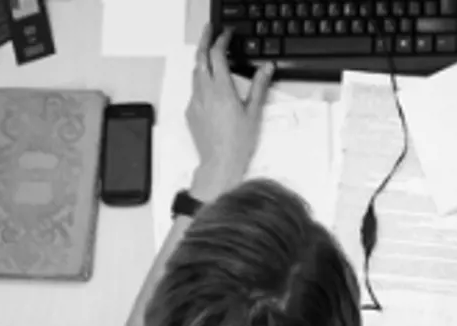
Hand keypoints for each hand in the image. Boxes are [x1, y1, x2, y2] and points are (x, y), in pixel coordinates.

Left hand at [187, 24, 273, 199]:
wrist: (219, 164)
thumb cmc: (238, 143)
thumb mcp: (254, 112)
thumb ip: (260, 86)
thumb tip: (266, 68)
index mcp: (221, 90)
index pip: (217, 55)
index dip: (221, 40)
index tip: (226, 34)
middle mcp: (204, 92)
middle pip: (200, 58)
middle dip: (204, 41)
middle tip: (209, 31)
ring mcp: (195, 101)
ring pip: (195, 73)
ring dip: (202, 61)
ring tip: (209, 56)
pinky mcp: (190, 112)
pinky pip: (194, 91)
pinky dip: (201, 82)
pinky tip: (210, 89)